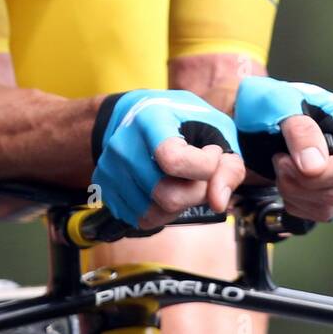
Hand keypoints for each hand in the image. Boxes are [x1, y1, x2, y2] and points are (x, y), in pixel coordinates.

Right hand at [93, 90, 245, 228]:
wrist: (135, 114)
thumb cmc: (181, 120)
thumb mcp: (216, 128)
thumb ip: (228, 166)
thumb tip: (218, 202)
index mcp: (150, 119)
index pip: (175, 161)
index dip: (206, 167)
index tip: (212, 153)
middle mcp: (123, 145)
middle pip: (168, 197)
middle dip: (196, 193)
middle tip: (200, 174)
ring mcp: (110, 169)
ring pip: (154, 214)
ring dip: (179, 204)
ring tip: (181, 180)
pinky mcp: (105, 188)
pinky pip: (140, 219)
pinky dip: (160, 210)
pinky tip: (164, 187)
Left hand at [234, 76, 332, 222]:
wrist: (259, 116)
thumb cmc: (268, 102)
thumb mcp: (276, 102)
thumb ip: (299, 130)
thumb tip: (316, 166)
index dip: (316, 174)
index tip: (282, 159)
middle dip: (298, 181)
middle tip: (277, 159)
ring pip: (330, 206)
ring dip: (294, 192)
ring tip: (280, 166)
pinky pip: (322, 213)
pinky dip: (297, 203)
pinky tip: (287, 181)